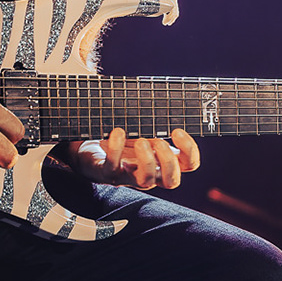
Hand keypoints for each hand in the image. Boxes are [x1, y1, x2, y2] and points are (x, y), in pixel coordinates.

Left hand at [64, 126, 200, 189]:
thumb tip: (170, 99)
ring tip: (140, 141)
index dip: (189, 150)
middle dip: (169, 161)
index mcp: (164, 161)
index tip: (177, 130)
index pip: (189, 165)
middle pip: (172, 181)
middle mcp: (150, 173)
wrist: (92, 147)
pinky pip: (112, 167)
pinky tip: (117, 132)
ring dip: (146, 160)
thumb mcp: (145, 128)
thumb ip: (159, 121)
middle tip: (159, 141)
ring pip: (146, 181)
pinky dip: (116, 149)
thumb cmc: (124, 139)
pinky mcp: (107, 173)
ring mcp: (129, 176)